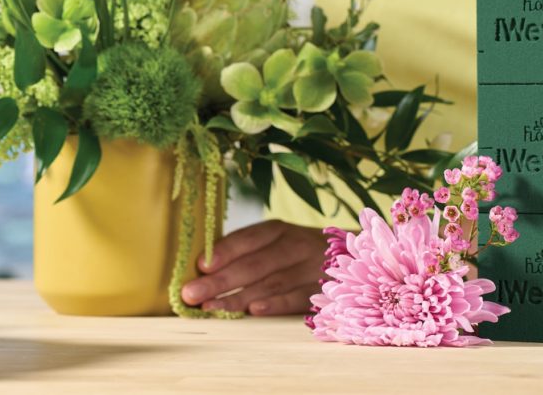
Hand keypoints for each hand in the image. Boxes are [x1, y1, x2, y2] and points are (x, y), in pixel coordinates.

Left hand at [180, 220, 329, 315]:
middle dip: (221, 280)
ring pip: (273, 283)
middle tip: (192, 294)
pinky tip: (254, 311)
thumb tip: (201, 270)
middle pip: (256, 263)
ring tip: (212, 308)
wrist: (350, 259)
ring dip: (240, 297)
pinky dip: (276, 305)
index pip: (249, 239)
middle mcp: (297, 245)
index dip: (225, 251)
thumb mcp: (275, 244)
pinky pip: (298, 299)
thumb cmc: (294, 256)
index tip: (201, 266)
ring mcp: (312, 269)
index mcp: (279, 231)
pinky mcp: (323, 292)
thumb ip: (244, 253)